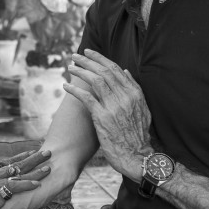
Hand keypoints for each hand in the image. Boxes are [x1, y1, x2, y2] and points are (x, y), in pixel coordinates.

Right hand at [0, 149, 50, 208]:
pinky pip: (16, 188)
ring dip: (36, 170)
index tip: (29, 153)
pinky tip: (38, 184)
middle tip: (46, 152)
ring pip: (20, 173)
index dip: (19, 157)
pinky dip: (28, 185)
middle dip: (33, 157)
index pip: (5, 161)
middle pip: (17, 163)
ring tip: (49, 166)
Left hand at [65, 50, 151, 179]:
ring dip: (80, 71)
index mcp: (134, 93)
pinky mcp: (102, 117)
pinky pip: (86, 97)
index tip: (89, 53)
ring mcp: (113, 106)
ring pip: (94, 80)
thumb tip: (124, 70)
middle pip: (103, 71)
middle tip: (75, 56)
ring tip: (70, 67)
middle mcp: (125, 96)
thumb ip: (134, 88)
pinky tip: (66, 86)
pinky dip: (74, 89)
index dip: (100, 58)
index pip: (115, 68)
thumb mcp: (143, 108)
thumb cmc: (138, 134)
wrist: (136, 155)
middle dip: (87, 60)